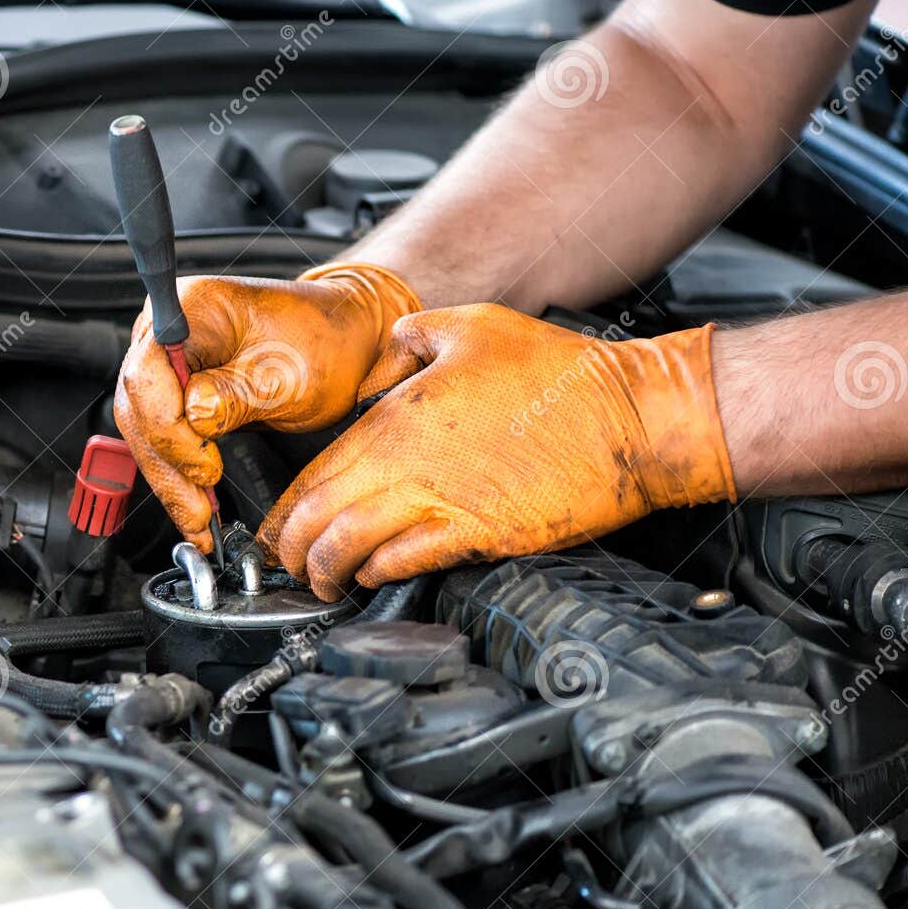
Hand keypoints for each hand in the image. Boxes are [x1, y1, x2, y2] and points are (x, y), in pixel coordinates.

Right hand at [113, 262, 420, 552]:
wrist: (343, 342)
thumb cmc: (323, 342)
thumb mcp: (288, 373)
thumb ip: (236, 394)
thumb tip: (194, 418)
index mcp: (190, 307)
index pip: (149, 374)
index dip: (169, 428)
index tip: (205, 466)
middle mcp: (167, 332)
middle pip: (140, 407)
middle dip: (167, 465)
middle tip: (198, 511)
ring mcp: (168, 363)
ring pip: (145, 432)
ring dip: (170, 480)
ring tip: (198, 521)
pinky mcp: (177, 394)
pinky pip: (164, 439)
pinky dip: (179, 476)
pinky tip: (194, 507)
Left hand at [257, 305, 736, 598]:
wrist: (631, 418)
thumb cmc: (560, 373)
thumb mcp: (470, 326)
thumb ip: (408, 340)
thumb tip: (379, 362)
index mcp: (399, 416)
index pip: (316, 471)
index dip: (285, 508)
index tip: (275, 527)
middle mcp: (410, 463)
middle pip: (320, 516)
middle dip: (291, 549)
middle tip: (285, 564)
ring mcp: (444, 502)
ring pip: (353, 546)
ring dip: (326, 570)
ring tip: (320, 582)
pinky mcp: (481, 533)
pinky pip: (409, 561)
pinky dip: (379, 573)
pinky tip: (371, 576)